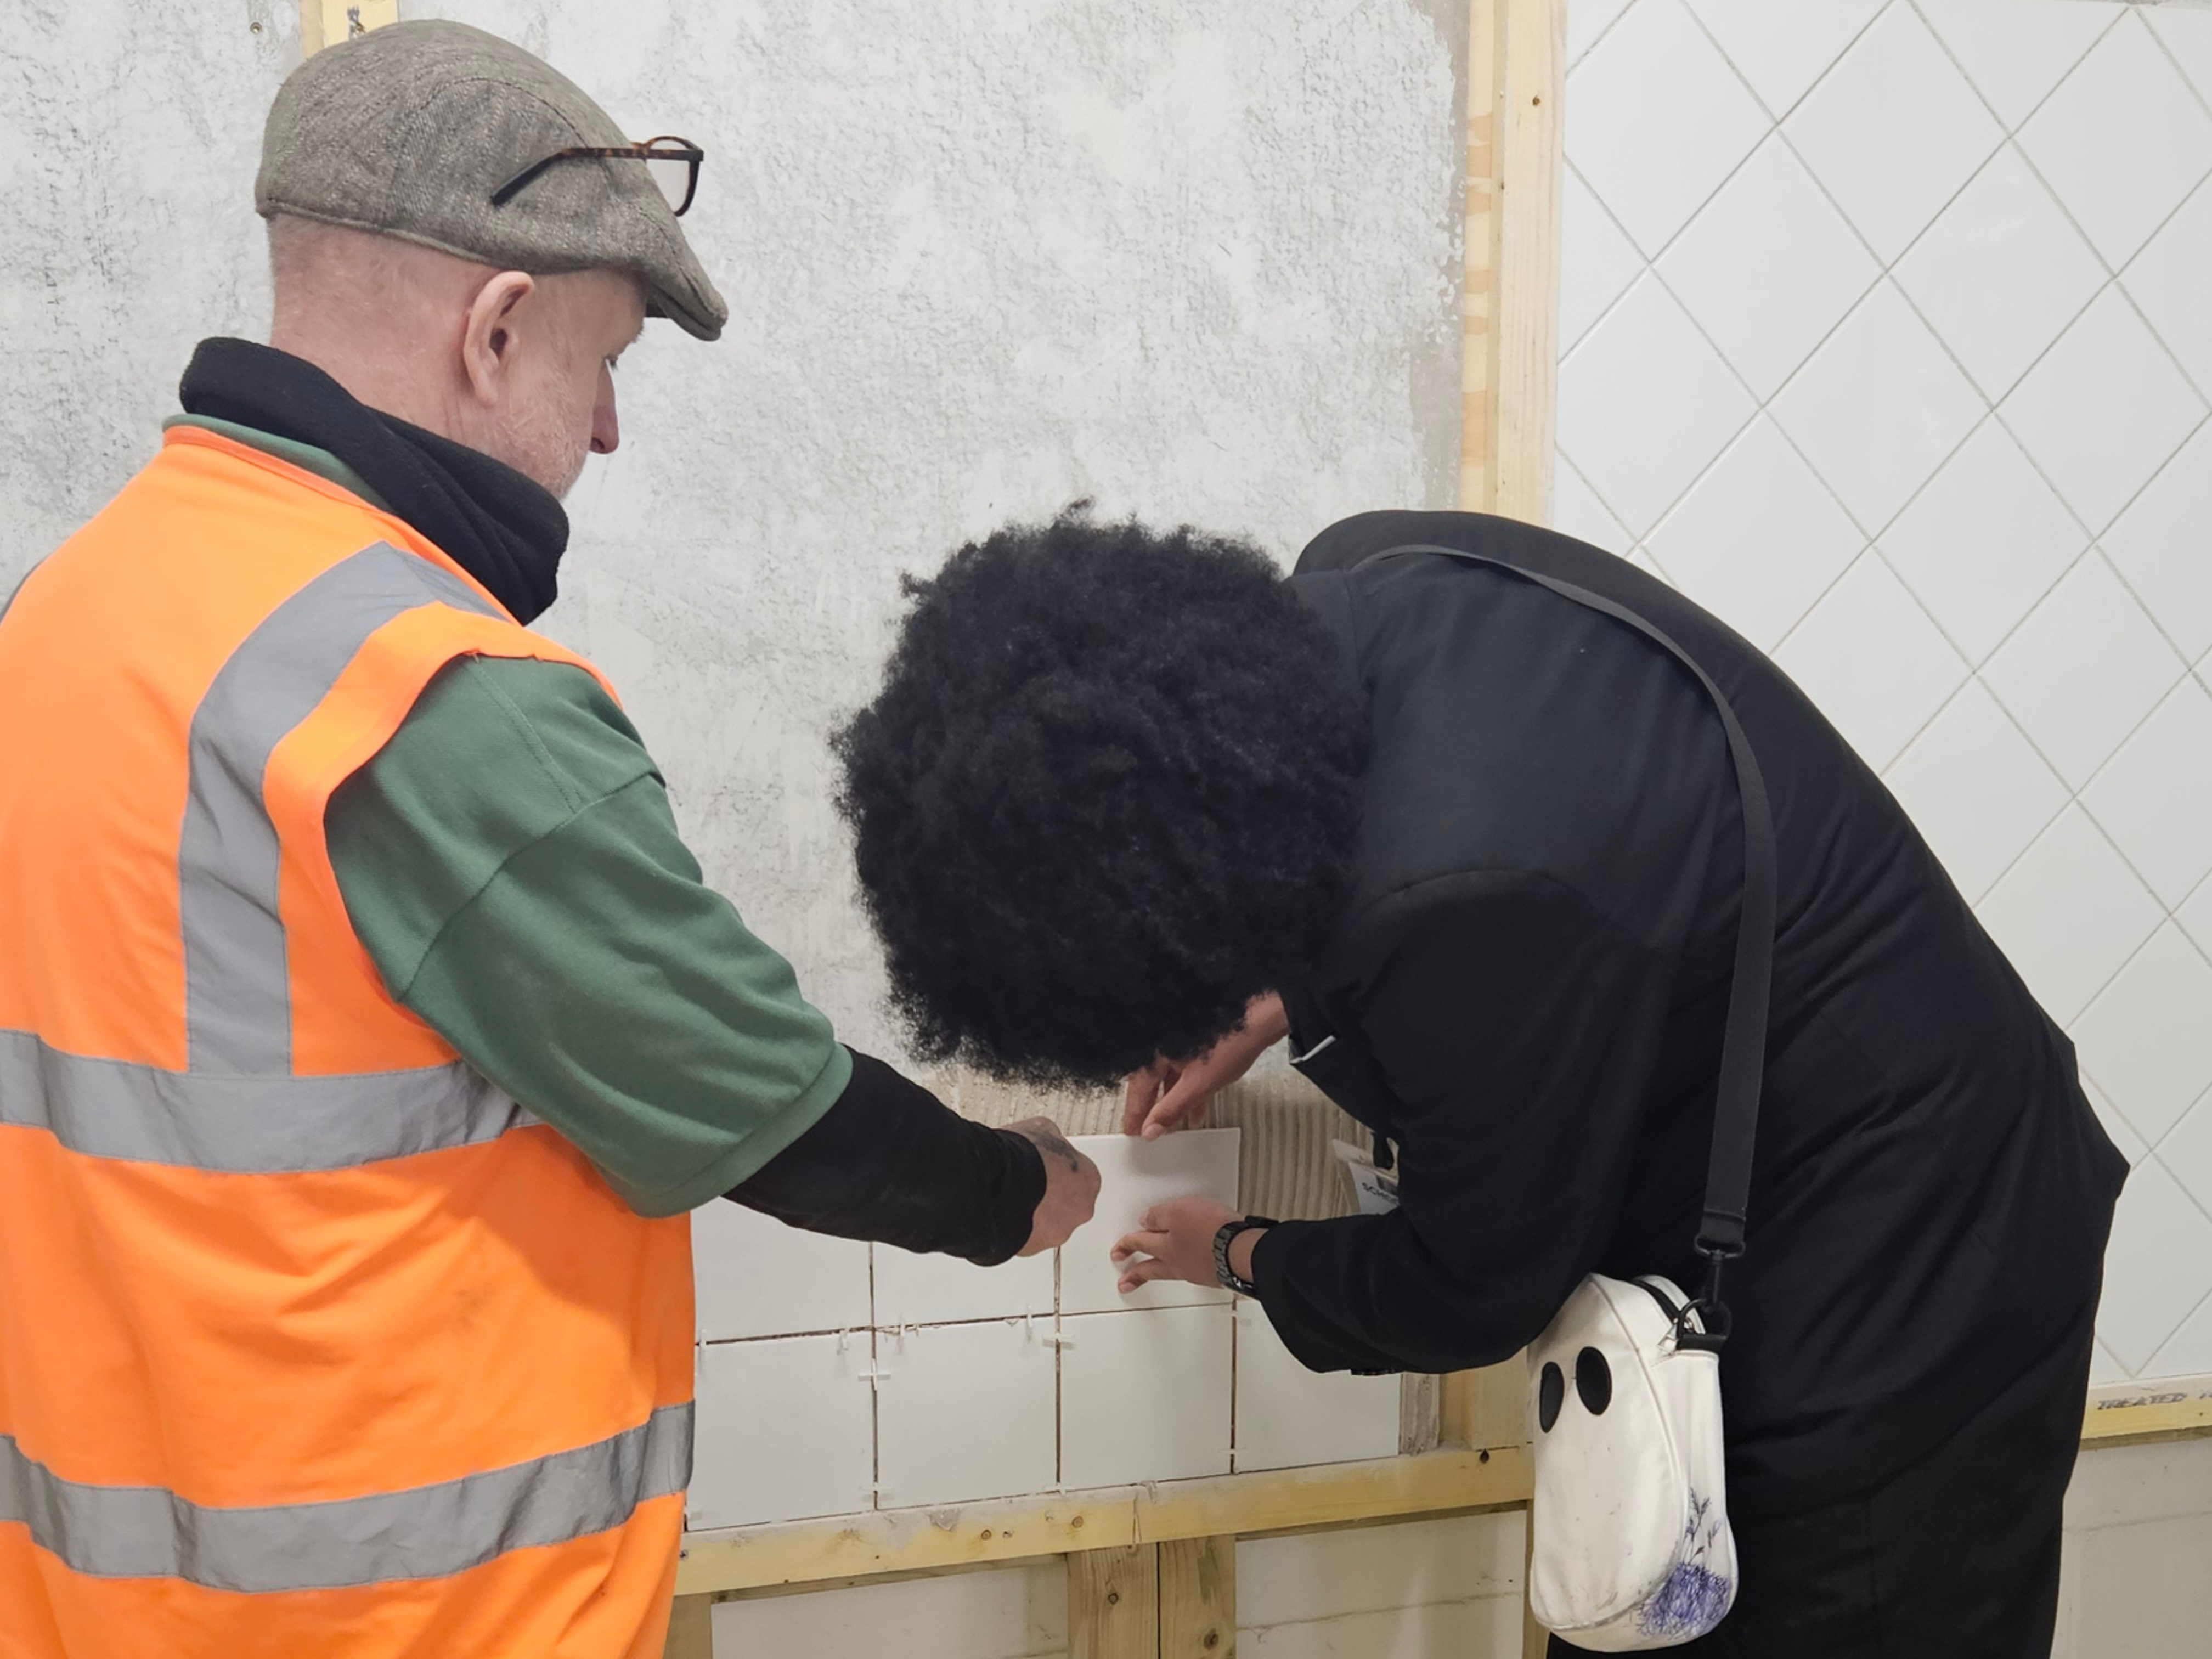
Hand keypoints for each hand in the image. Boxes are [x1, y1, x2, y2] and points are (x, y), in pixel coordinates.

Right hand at [1007, 1117, 1100, 1255]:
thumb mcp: (1042, 1130)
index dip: (1061, 1171)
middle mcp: (1080, 1210)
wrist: (998, 1182)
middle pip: (1069, 1204)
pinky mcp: (1035, 1247)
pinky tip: (1007, 1210)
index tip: (1048, 1168)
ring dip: (1036, 1213)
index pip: (1081, 1177)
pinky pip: (1029, 1237)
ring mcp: (1058, 1231)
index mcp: (1089, 1179)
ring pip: (1050, 1223)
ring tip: (1015, 1196)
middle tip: (1032, 1183)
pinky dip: (1020, 1227)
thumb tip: (1048, 1142)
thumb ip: (1053, 1140)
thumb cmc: (1023, 1157)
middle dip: (1052, 1196)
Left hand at [1111, 1195, 1253, 1293]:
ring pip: (1170, 1272)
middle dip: (1134, 1275)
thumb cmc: (1210, 1231)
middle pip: (1150, 1269)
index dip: (1126, 1245)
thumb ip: (1158, 1216)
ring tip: (1155, 1273)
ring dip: (1159, 1273)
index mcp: (1164, 1247)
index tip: (1117, 1252)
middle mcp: (1178, 1263)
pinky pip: (1193, 1271)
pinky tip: (1190, 1266)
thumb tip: (1144, 1220)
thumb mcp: (1177, 1211)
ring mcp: (1196, 1271)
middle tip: (1124, 1282)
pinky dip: (1186, 1269)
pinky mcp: (1214, 1273)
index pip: (1139, 1244)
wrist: (1240, 1251)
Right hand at [1121, 993, 1290, 1139]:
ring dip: (1172, 1101)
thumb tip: (1151, 1130)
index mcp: (1155, 1052)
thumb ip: (1171, 1109)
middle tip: (1147, 1130)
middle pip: (1150, 1082)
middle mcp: (1162, 1044)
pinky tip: (1196, 1108)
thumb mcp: (1198, 1086)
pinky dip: (1187, 1088)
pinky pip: (1183, 1069)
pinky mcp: (1196, 1041)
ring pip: (1168, 1076)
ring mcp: (1180, 1042)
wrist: (1260, 1019)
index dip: (1135, 1113)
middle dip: (1153, 1108)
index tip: (1132, 1131)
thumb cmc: (1229, 1044)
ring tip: (1176, 1125)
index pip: (1137, 1089)